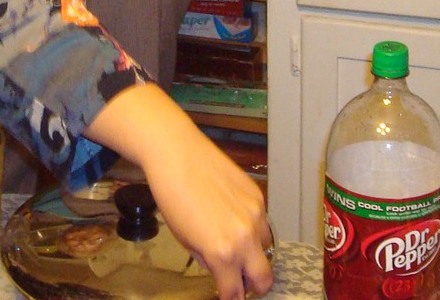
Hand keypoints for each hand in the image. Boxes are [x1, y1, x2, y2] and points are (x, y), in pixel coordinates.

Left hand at [83, 84, 274, 299]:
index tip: (228, 296)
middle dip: (254, 286)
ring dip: (254, 253)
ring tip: (236, 245)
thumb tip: (221, 270)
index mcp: (222, 253)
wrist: (178, 154)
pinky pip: (263, 223)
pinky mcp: (259, 197)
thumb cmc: (172, 198)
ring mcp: (256, 216)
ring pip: (266, 248)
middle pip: (263, 278)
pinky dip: (253, 228)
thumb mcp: (185, 240)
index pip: (235, 292)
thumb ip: (208, 260)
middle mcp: (245, 238)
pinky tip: (234, 219)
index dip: (231, 298)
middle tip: (241, 282)